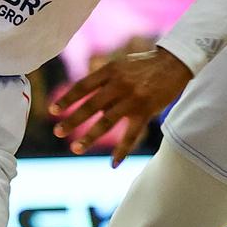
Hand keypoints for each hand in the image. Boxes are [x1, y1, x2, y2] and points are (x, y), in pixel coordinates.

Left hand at [53, 47, 193, 164]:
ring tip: (76, 148)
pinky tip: (113, 163)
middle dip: (73, 120)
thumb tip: (85, 101)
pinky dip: (122, 150)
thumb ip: (104, 81)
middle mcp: (119, 84)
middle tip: (58, 131)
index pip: (83, 86)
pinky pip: (131, 134)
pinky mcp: (145, 111)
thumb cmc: (144, 65)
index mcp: (110, 71)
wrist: (174, 63)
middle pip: (91, 105)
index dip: (67, 99)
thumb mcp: (121, 64)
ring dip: (90, 136)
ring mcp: (132, 99)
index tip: (52, 110)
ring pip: (106, 121)